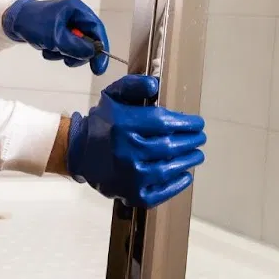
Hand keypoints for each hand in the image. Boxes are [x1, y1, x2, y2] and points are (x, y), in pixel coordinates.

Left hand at [2, 0, 110, 75]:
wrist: (12, 21)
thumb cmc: (34, 24)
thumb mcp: (56, 37)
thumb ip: (75, 47)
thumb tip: (93, 54)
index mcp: (77, 10)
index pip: (97, 30)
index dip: (100, 49)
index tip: (98, 67)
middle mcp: (75, 16)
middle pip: (88, 40)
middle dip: (77, 53)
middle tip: (67, 60)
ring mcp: (67, 25)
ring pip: (75, 47)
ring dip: (63, 53)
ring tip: (49, 49)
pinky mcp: (58, 32)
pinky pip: (64, 48)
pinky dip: (56, 51)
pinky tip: (44, 47)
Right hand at [67, 75, 205, 208]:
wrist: (78, 151)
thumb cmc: (102, 122)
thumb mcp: (114, 95)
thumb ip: (134, 85)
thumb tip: (155, 85)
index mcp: (124, 124)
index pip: (164, 123)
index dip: (186, 123)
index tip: (198, 124)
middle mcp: (127, 151)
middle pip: (169, 146)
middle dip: (190, 141)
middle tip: (200, 139)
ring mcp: (129, 176)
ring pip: (167, 169)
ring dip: (187, 162)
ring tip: (197, 155)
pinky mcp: (129, 194)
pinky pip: (158, 193)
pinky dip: (175, 186)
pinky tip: (185, 176)